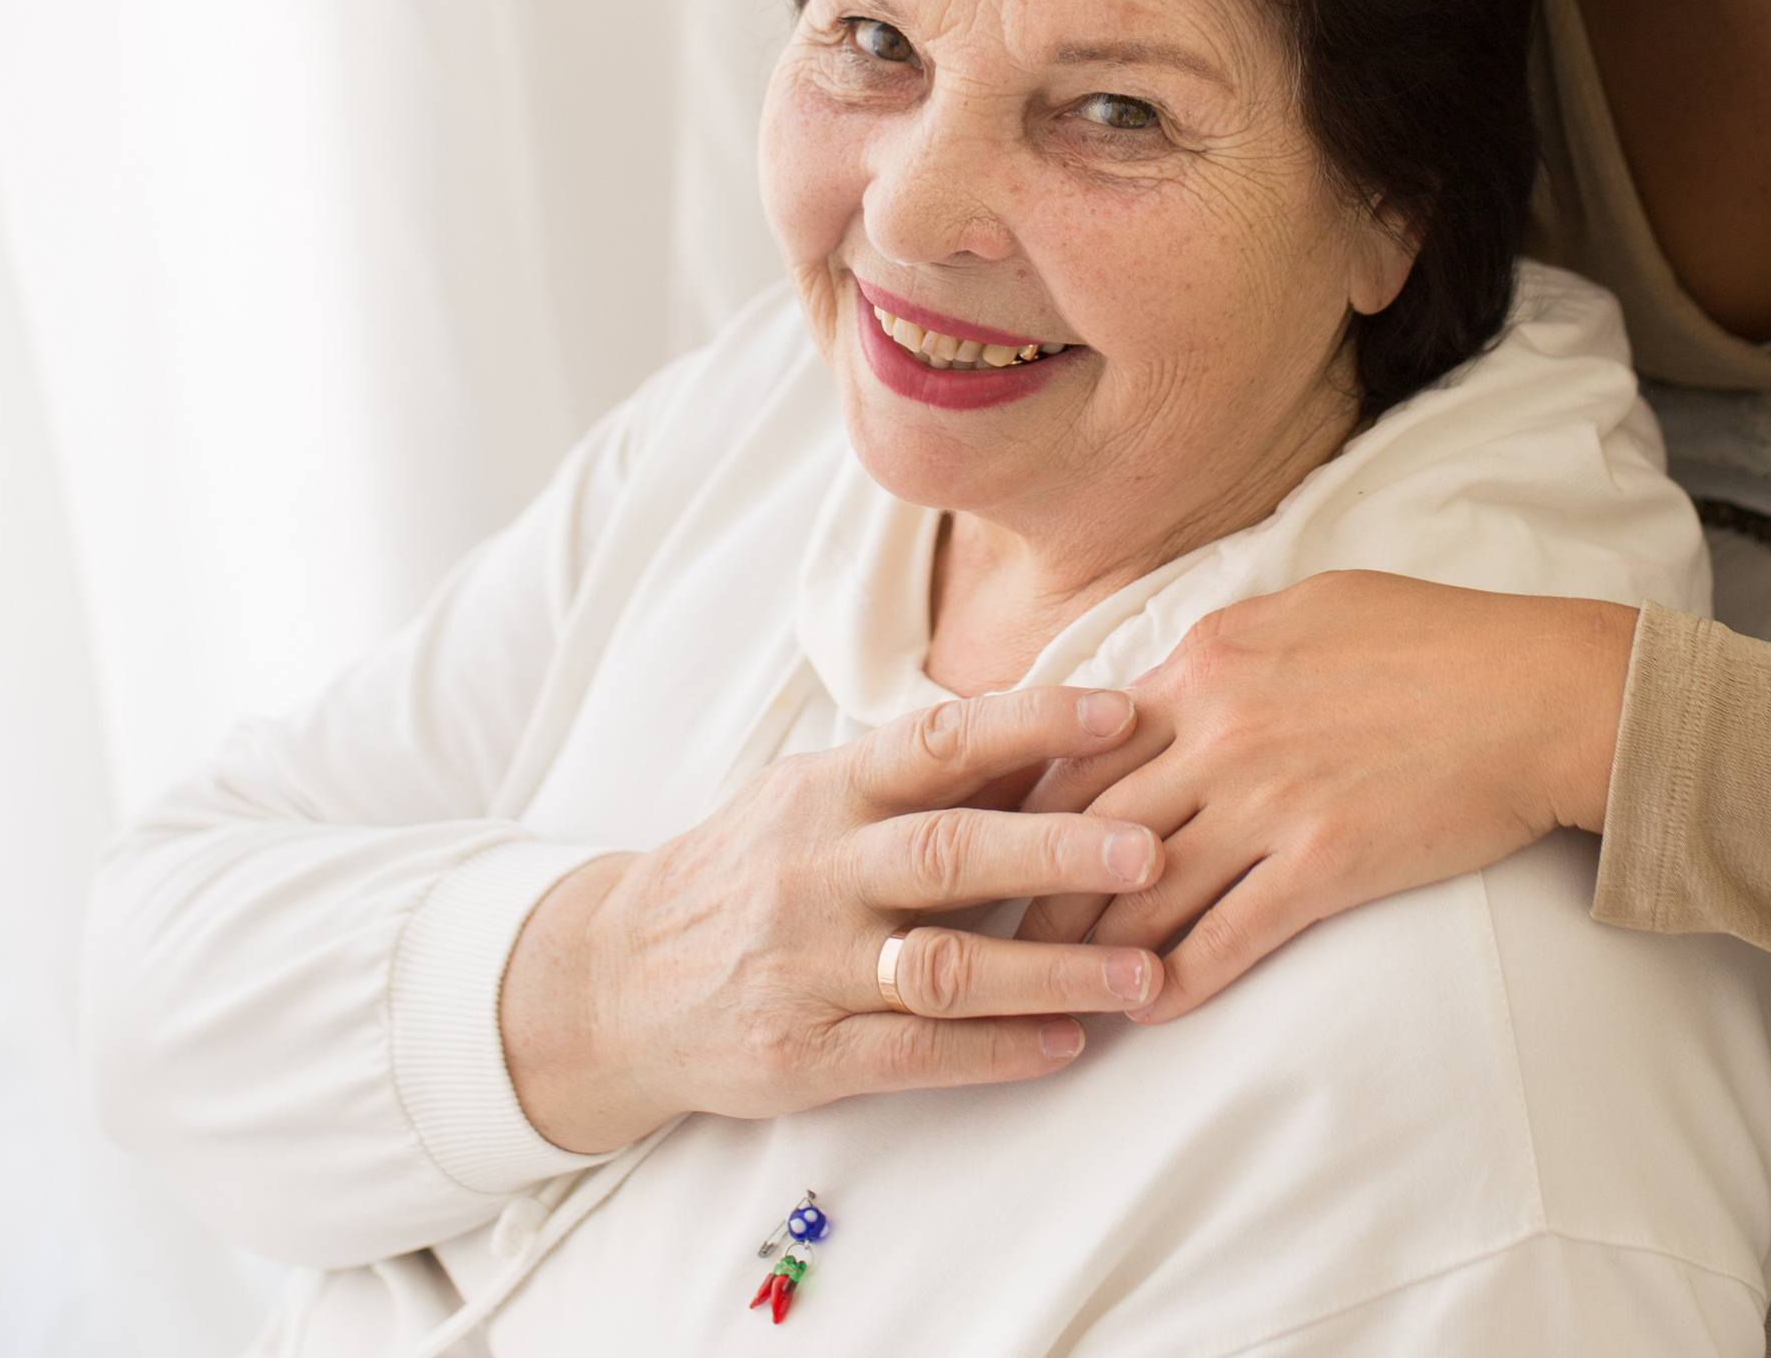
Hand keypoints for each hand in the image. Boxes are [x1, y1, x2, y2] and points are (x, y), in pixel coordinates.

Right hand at [499, 688, 1169, 1152]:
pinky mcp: (801, 1055)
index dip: (1033, 722)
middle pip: (951, 850)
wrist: (616, 980)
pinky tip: (1069, 1045)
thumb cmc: (751, 870)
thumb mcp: (820, 797)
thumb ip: (925, 775)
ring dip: (1054, 971)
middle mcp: (818, 869)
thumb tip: (1052, 728)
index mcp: (830, 789)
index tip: (1123, 715)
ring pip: (945, 965)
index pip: (939, 739)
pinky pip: (916, 1054)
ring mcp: (808, 965)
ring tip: (1145, 976)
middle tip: (1155, 848)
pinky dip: (999, 1050)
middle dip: (1060, 848)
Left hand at [1016, 573, 1636, 1021]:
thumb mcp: (1309, 607)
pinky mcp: (1322, 865)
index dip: (1028, 801)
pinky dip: (1175, 981)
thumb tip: (1178, 676)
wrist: (1537, 691)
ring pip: (1142, 888)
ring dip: (1091, 947)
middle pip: (1088, 824)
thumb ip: (1227, 647)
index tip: (998, 844)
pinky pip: (1225, 937)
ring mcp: (1267, 799)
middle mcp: (1218, 728)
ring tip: (1055, 988)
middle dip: (1034, 887)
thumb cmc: (1435, 637)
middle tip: (997, 935)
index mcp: (1206, 660)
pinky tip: (1148, 1010)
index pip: (1081, 742)